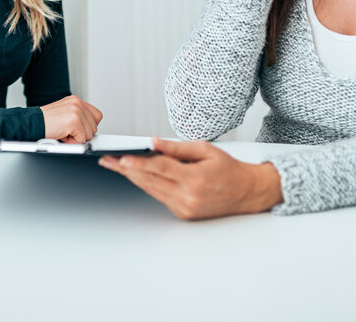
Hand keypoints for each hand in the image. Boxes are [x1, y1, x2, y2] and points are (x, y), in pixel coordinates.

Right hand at [39, 95, 102, 142]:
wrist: (31, 124)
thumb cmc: (45, 122)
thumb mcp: (64, 114)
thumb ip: (78, 117)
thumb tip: (91, 129)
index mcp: (75, 100)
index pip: (96, 115)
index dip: (88, 126)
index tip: (79, 130)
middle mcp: (77, 103)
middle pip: (94, 127)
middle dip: (82, 134)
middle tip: (66, 131)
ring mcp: (76, 111)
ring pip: (89, 134)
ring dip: (76, 138)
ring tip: (63, 132)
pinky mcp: (74, 121)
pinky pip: (82, 139)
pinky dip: (71, 142)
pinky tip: (62, 135)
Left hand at [99, 138, 282, 219]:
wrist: (247, 193)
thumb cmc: (228, 169)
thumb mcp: (206, 150)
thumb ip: (177, 147)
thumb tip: (153, 142)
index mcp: (194, 179)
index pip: (160, 168)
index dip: (138, 163)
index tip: (121, 159)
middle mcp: (188, 197)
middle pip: (150, 180)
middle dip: (127, 170)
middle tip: (108, 160)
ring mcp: (184, 207)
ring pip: (151, 189)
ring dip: (133, 177)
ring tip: (116, 165)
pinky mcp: (183, 213)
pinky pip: (160, 196)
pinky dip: (149, 184)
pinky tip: (137, 174)